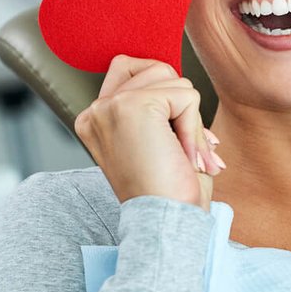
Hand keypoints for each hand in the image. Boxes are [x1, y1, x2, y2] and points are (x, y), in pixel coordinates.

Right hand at [73, 55, 225, 212]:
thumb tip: (183, 83)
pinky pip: (186, 96)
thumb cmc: (170, 193)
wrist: (165, 223)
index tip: (172, 143)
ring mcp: (110, 106)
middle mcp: (96, 111)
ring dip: (191, 122)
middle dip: (181, 106)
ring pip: (174, 80)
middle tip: (183, 151)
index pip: (131, 69)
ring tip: (182, 157)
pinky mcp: (131, 107)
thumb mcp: (160, 143)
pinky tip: (183, 157)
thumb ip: (162, 108)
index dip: (166, 96)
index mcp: (95, 119)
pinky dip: (195, 128)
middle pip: (157, 68)